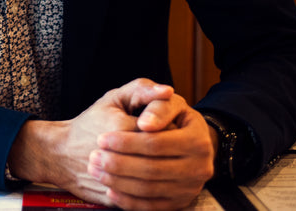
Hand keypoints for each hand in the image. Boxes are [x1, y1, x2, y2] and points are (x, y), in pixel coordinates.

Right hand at [8, 78, 180, 206]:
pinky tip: (146, 180)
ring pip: (154, 184)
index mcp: (123, 129)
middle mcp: (120, 158)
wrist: (59, 153)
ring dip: (159, 175)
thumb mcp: (113, 99)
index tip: (161, 130)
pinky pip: (143, 202)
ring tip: (153, 163)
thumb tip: (168, 91)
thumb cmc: (89, 124)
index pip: (164, 134)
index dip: (167, 132)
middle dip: (165, 154)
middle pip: (162, 160)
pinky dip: (149, 194)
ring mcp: (117, 183)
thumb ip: (142, 91)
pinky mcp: (114, 202)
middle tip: (160, 148)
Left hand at [88, 80, 215, 209]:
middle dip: (118, 163)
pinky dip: (129, 201)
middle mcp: (200, 164)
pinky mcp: (181, 202)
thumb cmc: (157, 115)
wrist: (174, 139)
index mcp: (197, 135)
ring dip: (119, 181)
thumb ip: (150, 96)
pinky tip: (110, 189)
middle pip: (152, 168)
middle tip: (94, 157)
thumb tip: (152, 112)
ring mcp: (192, 186)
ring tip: (97, 170)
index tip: (102, 138)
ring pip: (150, 189)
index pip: (156, 143)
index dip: (126, 142)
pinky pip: (153, 207)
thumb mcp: (154, 99)